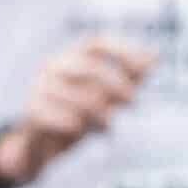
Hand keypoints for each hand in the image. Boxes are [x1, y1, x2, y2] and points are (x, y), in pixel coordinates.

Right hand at [0, 35, 156, 185]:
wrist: (39, 144)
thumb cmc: (77, 114)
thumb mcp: (105, 95)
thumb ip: (128, 77)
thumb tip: (155, 57)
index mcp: (71, 57)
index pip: (97, 43)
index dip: (123, 50)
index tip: (149, 66)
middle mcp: (53, 66)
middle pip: (91, 68)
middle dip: (117, 85)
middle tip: (133, 102)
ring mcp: (39, 87)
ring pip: (81, 98)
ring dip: (101, 114)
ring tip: (108, 126)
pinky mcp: (32, 111)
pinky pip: (64, 118)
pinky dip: (77, 125)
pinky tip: (82, 131)